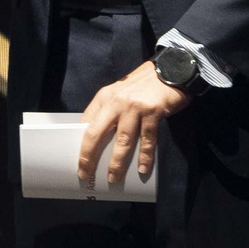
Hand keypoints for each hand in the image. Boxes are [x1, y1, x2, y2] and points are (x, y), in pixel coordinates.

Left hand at [76, 60, 186, 187]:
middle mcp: (115, 103)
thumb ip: (108, 111)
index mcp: (104, 98)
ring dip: (116, 162)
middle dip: (89, 156)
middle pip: (97, 134)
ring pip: (122, 140)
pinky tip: (142, 168)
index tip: (77, 160)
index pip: (86, 124)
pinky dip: (144, 156)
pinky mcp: (153, 112)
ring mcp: (134, 108)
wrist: (171, 70)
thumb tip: (97, 134)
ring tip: (112, 177)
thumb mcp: (119, 93)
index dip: (80, 143)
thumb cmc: (143, 86)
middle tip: (85, 173)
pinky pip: (147, 139)